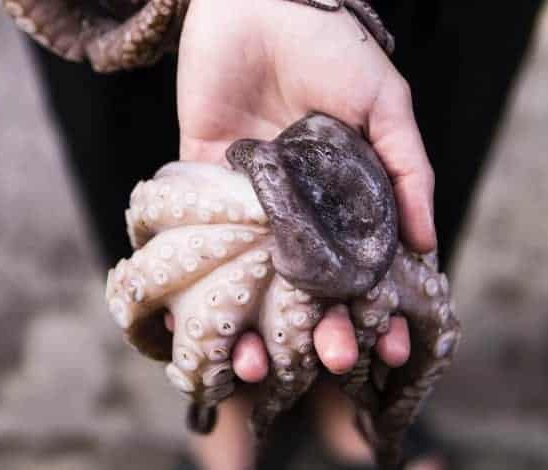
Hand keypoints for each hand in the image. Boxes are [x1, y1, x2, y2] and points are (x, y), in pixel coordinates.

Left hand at [174, 0, 433, 379]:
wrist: (255, 4)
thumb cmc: (329, 47)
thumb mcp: (384, 103)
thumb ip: (407, 167)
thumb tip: (427, 241)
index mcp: (345, 194)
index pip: (361, 264)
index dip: (373, 309)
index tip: (381, 351)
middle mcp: (298, 205)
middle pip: (307, 282)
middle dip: (317, 328)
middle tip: (327, 362)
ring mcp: (250, 198)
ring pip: (252, 273)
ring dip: (252, 323)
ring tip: (254, 363)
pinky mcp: (203, 179)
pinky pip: (199, 234)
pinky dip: (195, 277)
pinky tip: (193, 325)